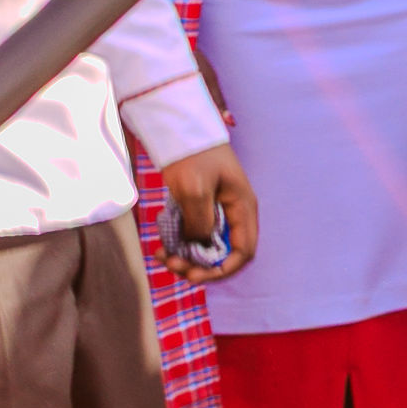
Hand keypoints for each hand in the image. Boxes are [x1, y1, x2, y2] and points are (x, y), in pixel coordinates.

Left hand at [157, 143, 259, 282]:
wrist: (180, 133)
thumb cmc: (192, 157)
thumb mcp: (195, 190)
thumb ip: (200, 222)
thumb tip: (199, 247)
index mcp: (242, 207)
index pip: (245, 250)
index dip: (224, 269)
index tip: (196, 275)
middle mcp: (234, 214)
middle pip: (225, 253)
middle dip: (200, 266)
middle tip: (174, 265)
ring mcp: (217, 212)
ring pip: (207, 248)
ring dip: (187, 259)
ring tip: (163, 256)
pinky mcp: (201, 210)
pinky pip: (194, 236)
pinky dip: (179, 246)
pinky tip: (161, 244)